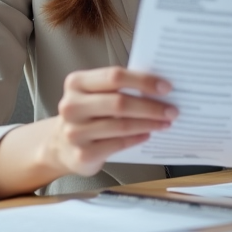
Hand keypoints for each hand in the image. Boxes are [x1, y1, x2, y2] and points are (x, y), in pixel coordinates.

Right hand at [50, 67, 176, 176]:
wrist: (60, 145)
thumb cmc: (87, 114)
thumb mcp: (94, 94)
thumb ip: (118, 87)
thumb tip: (157, 88)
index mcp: (76, 83)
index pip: (114, 76)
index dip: (143, 81)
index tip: (166, 87)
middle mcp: (71, 106)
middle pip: (119, 102)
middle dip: (150, 106)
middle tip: (172, 110)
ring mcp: (75, 131)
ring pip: (121, 125)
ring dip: (148, 123)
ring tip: (165, 122)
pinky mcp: (83, 154)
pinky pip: (118, 144)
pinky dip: (137, 138)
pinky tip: (148, 134)